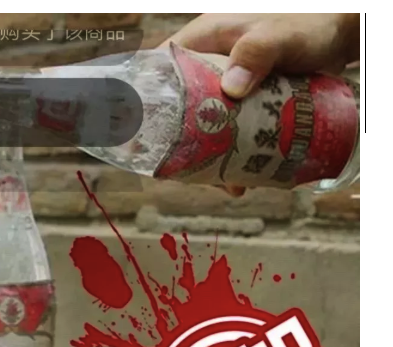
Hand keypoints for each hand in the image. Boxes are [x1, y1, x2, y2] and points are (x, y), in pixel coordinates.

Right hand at [163, 13, 359, 196]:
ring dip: (211, 157)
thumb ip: (256, 52)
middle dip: (184, 143)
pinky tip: (243, 178)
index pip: (159, 71)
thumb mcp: (279, 35)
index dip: (148, 102)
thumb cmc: (309, 22)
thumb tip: (231, 88)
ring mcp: (227, 87)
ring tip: (224, 183)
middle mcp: (208, 66)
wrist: (341, 33)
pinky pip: (230, 133)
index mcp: (202, 41)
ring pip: (205, 126)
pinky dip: (234, 157)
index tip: (147, 134)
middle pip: (180, 109)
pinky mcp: (246, 104)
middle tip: (189, 171)